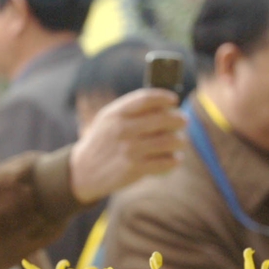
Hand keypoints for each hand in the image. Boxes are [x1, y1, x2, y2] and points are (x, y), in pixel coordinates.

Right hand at [69, 89, 186, 203]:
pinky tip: (175, 158)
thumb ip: (131, 110)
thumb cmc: (103, 140)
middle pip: (163, 119)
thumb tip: (164, 105)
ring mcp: (130, 150)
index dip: (164, 97)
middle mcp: (123, 129)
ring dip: (180, 140)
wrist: (84, 170)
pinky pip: (165, 162)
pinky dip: (175, 160)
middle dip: (179, 119)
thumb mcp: (109, 119)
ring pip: (169, 141)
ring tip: (180, 141)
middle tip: (184, 121)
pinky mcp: (135, 169)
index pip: (146, 99)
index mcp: (116, 113)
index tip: (174, 100)